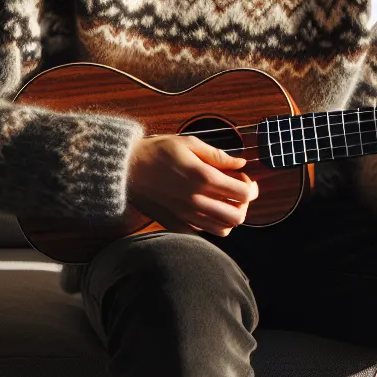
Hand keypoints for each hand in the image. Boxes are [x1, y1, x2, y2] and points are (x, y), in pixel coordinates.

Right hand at [126, 135, 257, 236]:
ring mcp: (185, 215)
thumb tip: (240, 163)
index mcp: (203, 177)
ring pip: (223, 229)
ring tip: (222, 202)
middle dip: (244, 204)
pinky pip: (202, 233)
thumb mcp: (188, 143)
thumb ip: (218, 155)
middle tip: (236, 192)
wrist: (125, 169)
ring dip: (229, 216)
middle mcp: (197, 200)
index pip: (244, 193)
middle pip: (238, 216)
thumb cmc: (156, 151)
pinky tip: (205, 209)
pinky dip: (210, 224)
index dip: (251, 187)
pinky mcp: (175, 224)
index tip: (244, 180)